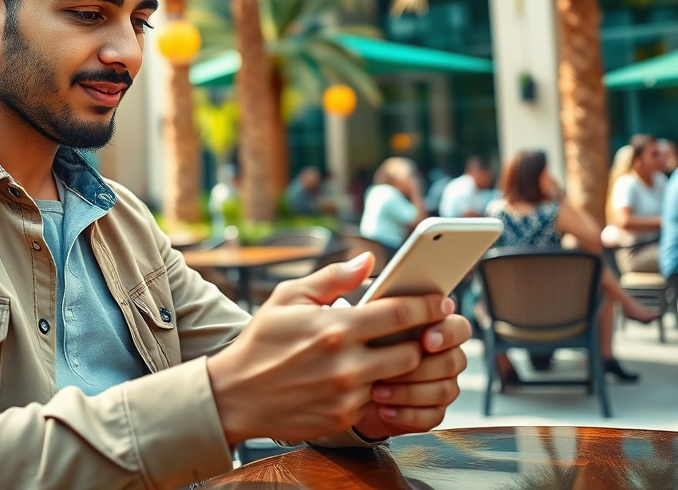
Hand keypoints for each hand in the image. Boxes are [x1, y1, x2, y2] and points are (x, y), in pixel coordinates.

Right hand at [206, 253, 455, 444]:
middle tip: (422, 330)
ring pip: (398, 380)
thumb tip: (369, 260)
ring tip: (396, 352)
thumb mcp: (289, 297)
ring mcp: (346, 394)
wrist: (236, 394)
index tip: (441, 300)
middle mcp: (346, 363)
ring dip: (401, 367)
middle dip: (420, 340)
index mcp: (336, 326)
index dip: (427, 305)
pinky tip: (368, 376)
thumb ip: (333, 277)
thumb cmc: (262, 340)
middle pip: (410, 352)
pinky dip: (378, 388)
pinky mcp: (343, 417)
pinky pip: (377, 401)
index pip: (399, 313)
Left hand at [351, 313, 470, 439]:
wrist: (357, 386)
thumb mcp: (372, 326)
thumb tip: (373, 292)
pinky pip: (431, 417)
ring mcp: (444, 387)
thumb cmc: (367, 348)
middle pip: (452, 362)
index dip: (447, 334)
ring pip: (442, 391)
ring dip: (407, 392)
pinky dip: (405, 414)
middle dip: (419, 368)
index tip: (426, 340)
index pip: (460, 328)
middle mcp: (448, 358)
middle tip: (387, 369)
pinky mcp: (434, 413)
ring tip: (377, 391)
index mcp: (439, 330)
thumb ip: (382, 310)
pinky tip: (383, 409)